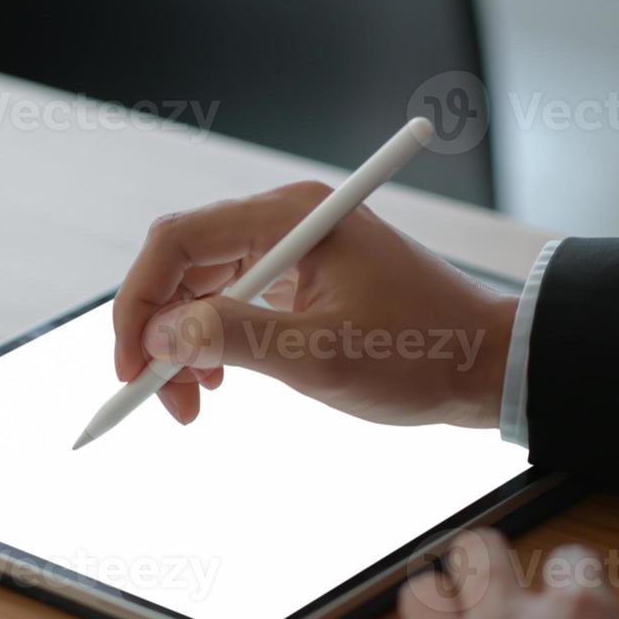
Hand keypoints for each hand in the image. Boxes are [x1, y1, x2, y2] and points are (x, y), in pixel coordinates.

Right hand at [113, 182, 517, 427]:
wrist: (487, 364)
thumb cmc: (421, 355)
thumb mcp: (321, 356)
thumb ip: (234, 338)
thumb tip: (160, 335)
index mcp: (290, 217)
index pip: (177, 243)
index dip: (140, 304)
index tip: (131, 366)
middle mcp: (286, 219)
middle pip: (183, 263)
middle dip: (158, 331)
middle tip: (157, 397)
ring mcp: (294, 246)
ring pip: (204, 286)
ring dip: (183, 343)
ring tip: (192, 401)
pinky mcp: (303, 276)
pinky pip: (233, 299)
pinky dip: (214, 341)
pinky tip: (219, 381)